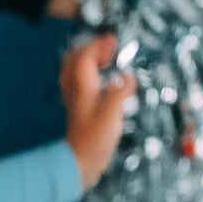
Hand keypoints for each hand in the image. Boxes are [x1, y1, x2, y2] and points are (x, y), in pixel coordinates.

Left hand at [59, 33, 135, 188]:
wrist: (79, 162)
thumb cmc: (93, 142)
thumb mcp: (112, 115)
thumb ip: (121, 92)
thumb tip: (128, 75)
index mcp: (83, 89)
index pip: (84, 58)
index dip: (97, 45)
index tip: (112, 39)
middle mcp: (76, 92)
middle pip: (74, 61)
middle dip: (91, 49)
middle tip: (109, 46)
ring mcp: (75, 99)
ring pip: (74, 71)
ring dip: (89, 60)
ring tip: (106, 58)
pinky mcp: (79, 108)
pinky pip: (79, 83)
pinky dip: (89, 74)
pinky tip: (103, 78)